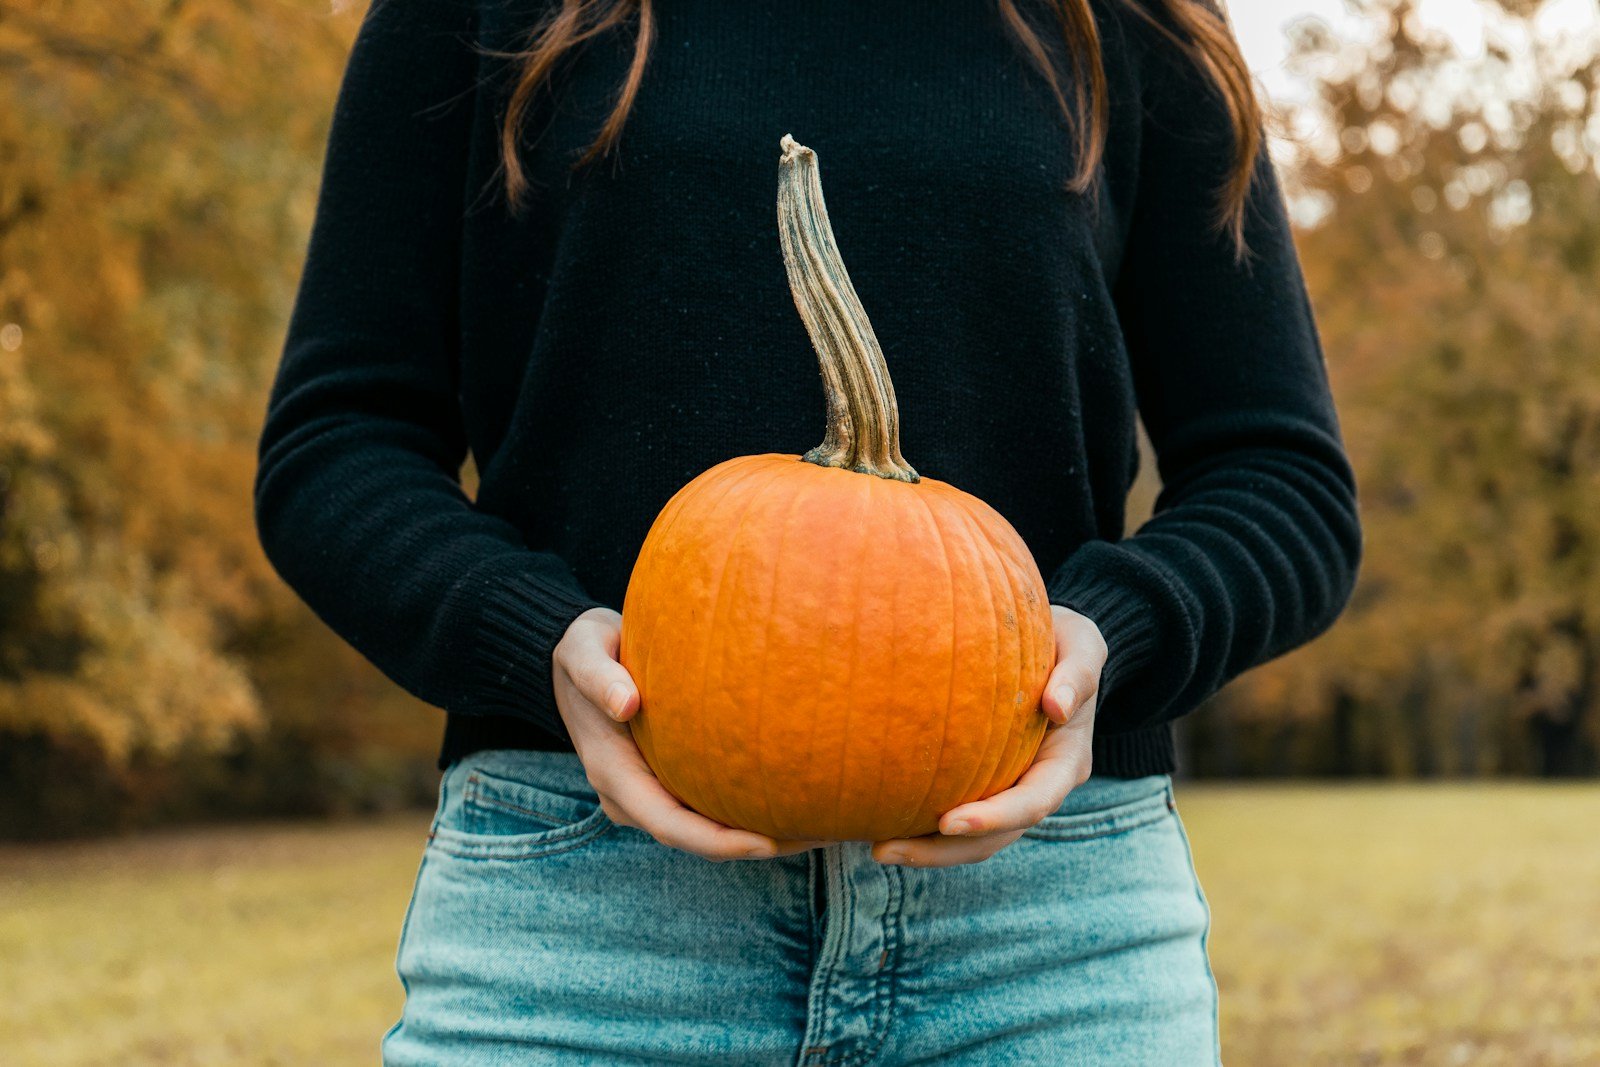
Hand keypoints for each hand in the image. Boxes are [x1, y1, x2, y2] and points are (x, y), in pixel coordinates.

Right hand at [553, 607, 827, 861]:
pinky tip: (793, 800)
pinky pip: (708, 806)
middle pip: (697, 839)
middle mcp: (632, 796)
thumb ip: (599, 676)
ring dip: (757, 835)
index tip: (766, 844)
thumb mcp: (583, 652)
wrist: (579, 660)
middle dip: (752, 846)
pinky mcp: (667, 780)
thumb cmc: (586, 651)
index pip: (668, 825)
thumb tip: (627, 705)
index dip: (718, 841)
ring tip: (818, 828)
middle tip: (814, 839)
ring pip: (706, 829)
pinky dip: (746, 811)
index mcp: (613, 774)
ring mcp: (650, 792)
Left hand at [871, 604, 1106, 866]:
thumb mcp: (1084, 644)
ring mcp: (1012, 788)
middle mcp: (1039, 785)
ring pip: (974, 838)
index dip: (993, 817)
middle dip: (943, 849)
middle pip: (996, 836)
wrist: (1056, 649)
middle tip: (885, 850)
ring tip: (877, 848)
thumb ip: (1078, 673)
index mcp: (1067, 762)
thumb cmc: (1067, 642)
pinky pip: (958, 814)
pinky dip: (924, 826)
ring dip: (927, 849)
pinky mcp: (987, 782)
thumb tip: (1056, 707)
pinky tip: (882, 821)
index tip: (947, 822)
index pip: (1033, 802)